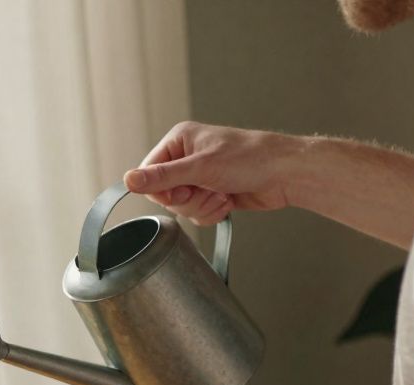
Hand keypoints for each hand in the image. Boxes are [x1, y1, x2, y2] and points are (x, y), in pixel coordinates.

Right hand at [124, 122, 304, 225]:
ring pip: (182, 207)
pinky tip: (227, 200)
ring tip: (221, 193)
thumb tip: (128, 180)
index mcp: (179, 141)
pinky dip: (212, 212)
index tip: (183, 191)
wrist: (285, 174)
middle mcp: (187, 158)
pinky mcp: (212, 193)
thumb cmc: (250, 158)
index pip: (149, 174)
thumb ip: (162, 177)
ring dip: (202, 207)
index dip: (163, 190)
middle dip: (188, 200)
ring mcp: (200, 177)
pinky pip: (197, 214)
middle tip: (206, 190)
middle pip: (165, 194)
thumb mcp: (200, 167)